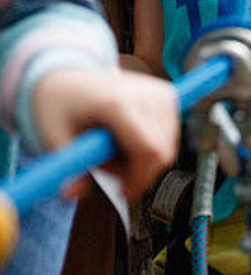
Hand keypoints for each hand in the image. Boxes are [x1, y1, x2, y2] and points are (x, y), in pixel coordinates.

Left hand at [31, 67, 178, 198]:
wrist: (70, 78)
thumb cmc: (60, 106)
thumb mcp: (55, 139)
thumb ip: (69, 169)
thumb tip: (74, 195)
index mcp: (118, 104)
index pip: (150, 149)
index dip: (141, 178)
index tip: (124, 193)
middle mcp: (147, 94)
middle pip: (162, 152)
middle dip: (139, 171)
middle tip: (109, 168)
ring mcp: (162, 93)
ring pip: (169, 146)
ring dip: (145, 159)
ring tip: (114, 150)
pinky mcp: (168, 95)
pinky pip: (171, 135)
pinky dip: (153, 145)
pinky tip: (130, 138)